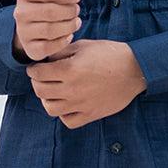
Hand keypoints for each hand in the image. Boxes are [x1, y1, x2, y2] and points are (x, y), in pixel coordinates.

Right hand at [13, 0, 85, 59]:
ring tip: (76, 22)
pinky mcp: (30, 49)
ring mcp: (23, 32)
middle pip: (49, 11)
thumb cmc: (49, 3)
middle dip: (69, 11)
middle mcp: (20, 12)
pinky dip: (63, 41)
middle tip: (77, 10)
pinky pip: (48, 47)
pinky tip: (69, 35)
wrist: (34, 26)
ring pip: (49, 30)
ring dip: (69, 26)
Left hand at [27, 39, 146, 126]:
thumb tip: (45, 59)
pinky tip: (67, 104)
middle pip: (40, 91)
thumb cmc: (110, 54)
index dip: (33, 69)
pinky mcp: (91, 114)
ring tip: (53, 92)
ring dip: (47, 99)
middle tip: (42, 78)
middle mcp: (72, 89)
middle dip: (37, 82)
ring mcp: (81, 104)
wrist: (135, 69)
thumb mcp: (83, 46)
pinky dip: (63, 114)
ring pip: (50, 108)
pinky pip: (68, 121)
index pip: (38, 73)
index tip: (35, 68)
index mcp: (69, 70)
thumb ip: (61, 53)